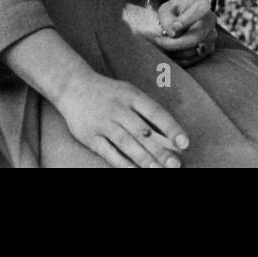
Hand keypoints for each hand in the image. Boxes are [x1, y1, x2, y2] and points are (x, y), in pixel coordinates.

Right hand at [55, 69, 188, 167]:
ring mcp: (103, 123)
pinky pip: (109, 153)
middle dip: (160, 150)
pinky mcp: (90, 137)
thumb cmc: (110, 94)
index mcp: (131, 96)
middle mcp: (118, 109)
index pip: (156, 113)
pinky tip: (135, 171)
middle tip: (175, 164)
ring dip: (144, 159)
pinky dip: (123, 164)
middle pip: (143, 132)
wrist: (73, 86)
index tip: (184, 143)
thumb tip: (170, 137)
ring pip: (127, 144)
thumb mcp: (130, 94)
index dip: (171, 128)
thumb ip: (148, 113)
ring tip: (158, 170)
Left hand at [151, 0, 215, 66]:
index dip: (184, 23)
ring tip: (163, 43)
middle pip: (193, 39)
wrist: (187, 13)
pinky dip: (177, 58)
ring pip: (190, 52)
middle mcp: (210, 22)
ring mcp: (211, 37)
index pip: (196, 14)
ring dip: (173, 51)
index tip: (171, 31)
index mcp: (202, 6)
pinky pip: (190, 60)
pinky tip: (169, 51)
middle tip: (158, 41)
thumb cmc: (175, 10)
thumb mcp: (167, 8)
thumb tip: (173, 34)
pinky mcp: (208, 50)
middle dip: (172, 44)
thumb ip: (168, 19)